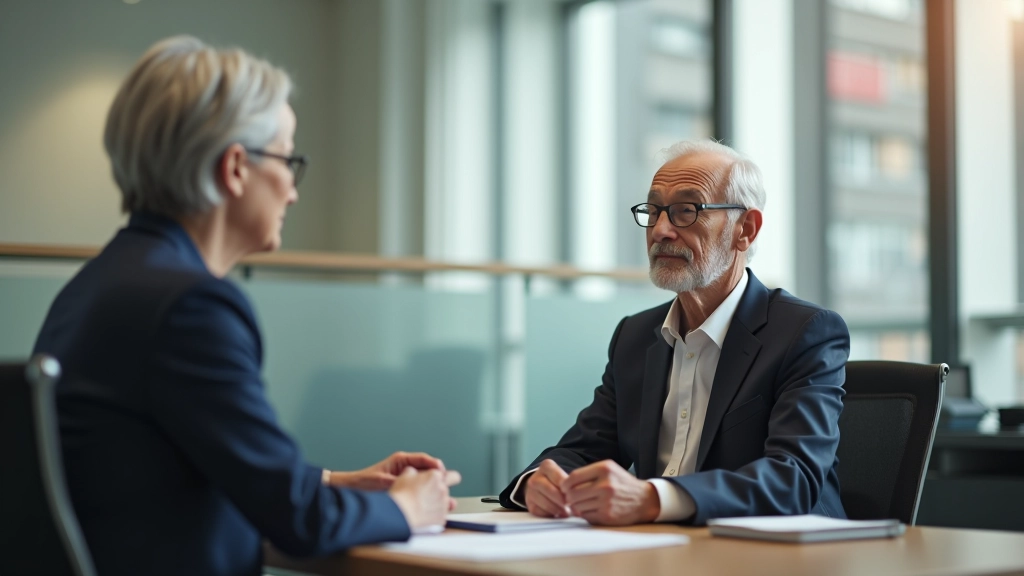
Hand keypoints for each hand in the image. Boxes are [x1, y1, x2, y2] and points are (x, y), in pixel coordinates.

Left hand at [328, 451, 445, 490]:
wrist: (351, 488)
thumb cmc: (363, 482)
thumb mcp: (382, 482)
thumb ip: (399, 483)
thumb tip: (413, 485)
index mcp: (401, 460)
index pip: (424, 459)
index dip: (435, 466)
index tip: (442, 473)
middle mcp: (405, 467)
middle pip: (428, 469)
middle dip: (439, 478)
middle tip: (451, 484)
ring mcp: (405, 476)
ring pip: (425, 480)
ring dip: (434, 488)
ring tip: (447, 499)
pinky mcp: (404, 486)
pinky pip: (419, 488)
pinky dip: (427, 494)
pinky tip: (433, 504)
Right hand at [389, 467, 461, 528]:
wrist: (400, 515)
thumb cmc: (401, 495)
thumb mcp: (405, 475)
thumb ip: (414, 471)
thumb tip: (414, 473)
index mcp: (435, 477)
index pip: (452, 475)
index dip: (447, 479)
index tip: (443, 482)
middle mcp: (443, 489)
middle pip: (448, 490)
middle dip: (441, 491)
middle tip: (432, 494)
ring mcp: (443, 505)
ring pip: (444, 504)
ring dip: (436, 504)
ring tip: (422, 508)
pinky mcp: (441, 519)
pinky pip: (440, 517)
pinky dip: (433, 517)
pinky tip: (423, 517)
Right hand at [524, 459, 570, 517]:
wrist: (540, 487)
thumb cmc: (557, 482)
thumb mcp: (563, 477)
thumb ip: (569, 485)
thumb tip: (577, 501)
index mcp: (546, 466)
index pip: (559, 478)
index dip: (568, 489)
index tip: (575, 496)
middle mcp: (535, 477)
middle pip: (551, 491)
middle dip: (563, 500)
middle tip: (571, 506)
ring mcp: (530, 491)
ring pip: (546, 503)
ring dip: (558, 510)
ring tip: (566, 512)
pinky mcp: (529, 504)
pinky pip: (541, 512)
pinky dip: (551, 515)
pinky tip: (557, 514)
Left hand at [561, 460, 659, 525]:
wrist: (644, 500)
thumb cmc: (622, 483)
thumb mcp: (609, 469)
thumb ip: (588, 473)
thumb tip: (564, 484)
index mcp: (604, 469)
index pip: (573, 477)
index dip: (564, 484)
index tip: (563, 488)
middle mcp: (605, 484)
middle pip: (573, 493)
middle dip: (569, 497)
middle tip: (572, 498)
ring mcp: (606, 501)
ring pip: (577, 506)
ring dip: (577, 507)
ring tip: (585, 503)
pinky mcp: (607, 516)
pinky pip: (586, 516)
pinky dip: (586, 514)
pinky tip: (593, 510)